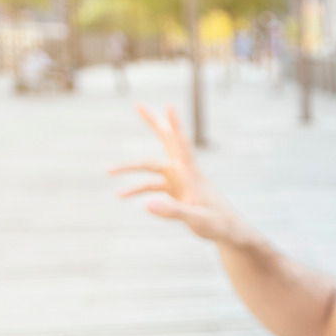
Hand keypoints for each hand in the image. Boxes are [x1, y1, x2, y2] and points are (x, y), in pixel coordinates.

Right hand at [110, 104, 240, 241]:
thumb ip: (172, 211)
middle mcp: (184, 172)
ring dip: (130, 168)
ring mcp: (178, 180)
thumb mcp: (196, 220)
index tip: (169, 105)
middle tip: (138, 104)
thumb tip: (146, 204)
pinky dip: (136, 189)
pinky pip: (151, 186)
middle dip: (153, 123)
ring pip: (150, 167)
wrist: (228, 232)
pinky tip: (121, 196)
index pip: (182, 145)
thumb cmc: (217, 224)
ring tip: (107, 170)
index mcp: (192, 174)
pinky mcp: (175, 191)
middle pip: (167, 142)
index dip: (176, 126)